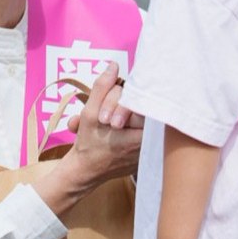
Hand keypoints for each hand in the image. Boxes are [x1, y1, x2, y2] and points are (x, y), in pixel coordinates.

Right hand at [34, 63, 141, 217]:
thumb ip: (102, 88)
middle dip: (114, 108)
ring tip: (101, 125)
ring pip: (136, 116)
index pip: (139, 102)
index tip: (104, 115)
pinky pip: (137, 126)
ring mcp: (149, 144)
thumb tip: (114, 65)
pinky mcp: (145, 148)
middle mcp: (151, 140)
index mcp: (143, 134)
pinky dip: (123, 124)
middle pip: (138, 108)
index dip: (118, 102)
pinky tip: (110, 131)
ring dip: (115, 114)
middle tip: (101, 119)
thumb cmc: (88, 146)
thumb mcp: (90, 115)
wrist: (85, 173)